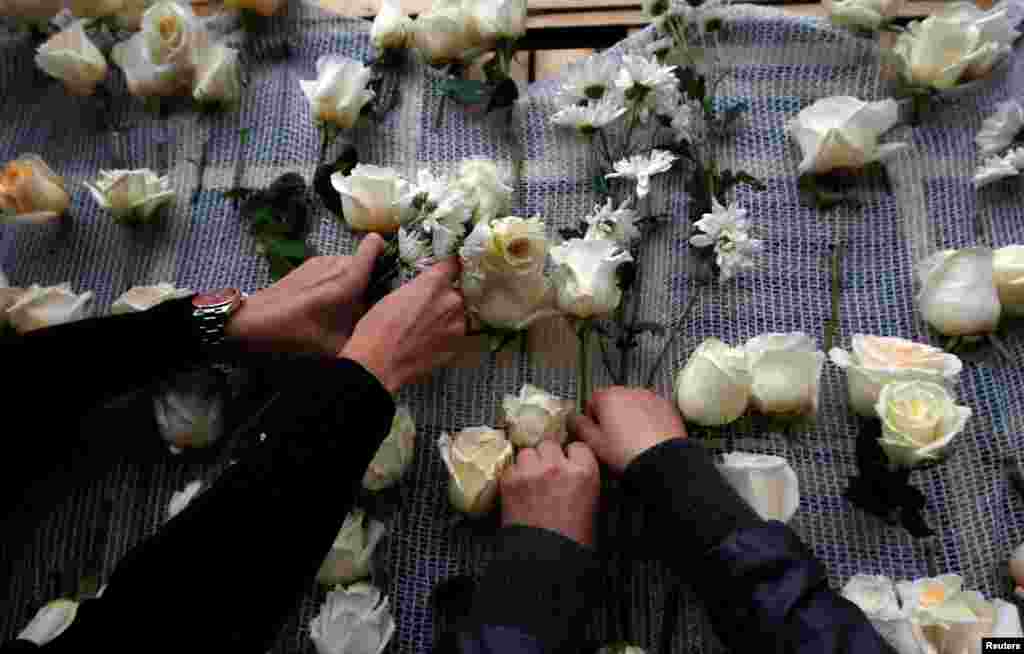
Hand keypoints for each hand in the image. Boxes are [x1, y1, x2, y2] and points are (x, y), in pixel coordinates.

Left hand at [225, 234, 385, 355]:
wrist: (248, 329)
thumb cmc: (295, 339)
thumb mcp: (339, 347)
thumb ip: (366, 333)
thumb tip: (384, 325)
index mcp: (348, 279)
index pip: (374, 245)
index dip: (387, 254)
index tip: (393, 273)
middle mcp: (335, 264)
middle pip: (364, 263)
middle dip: (370, 282)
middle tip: (369, 310)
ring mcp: (317, 264)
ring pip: (347, 269)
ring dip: (351, 286)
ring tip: (344, 314)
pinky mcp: (303, 269)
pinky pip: (330, 272)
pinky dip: (333, 287)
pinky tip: (323, 311)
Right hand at [340, 258, 466, 392]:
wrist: (377, 363)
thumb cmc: (377, 327)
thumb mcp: (394, 295)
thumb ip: (418, 288)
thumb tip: (425, 288)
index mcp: (435, 283)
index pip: (452, 265)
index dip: (448, 268)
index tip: (447, 269)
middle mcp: (452, 300)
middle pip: (455, 292)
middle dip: (444, 297)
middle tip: (427, 307)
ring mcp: (457, 325)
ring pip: (457, 314)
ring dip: (447, 317)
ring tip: (426, 328)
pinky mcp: (456, 347)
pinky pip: (455, 335)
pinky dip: (446, 336)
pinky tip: (428, 342)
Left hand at [499, 440, 600, 546]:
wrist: (546, 560)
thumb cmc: (573, 538)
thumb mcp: (591, 503)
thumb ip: (582, 477)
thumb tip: (572, 466)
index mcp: (584, 472)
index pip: (576, 446)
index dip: (570, 457)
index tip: (567, 466)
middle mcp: (557, 466)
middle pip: (549, 445)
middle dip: (547, 457)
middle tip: (546, 475)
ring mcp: (532, 472)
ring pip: (526, 453)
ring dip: (528, 464)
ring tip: (530, 483)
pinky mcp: (510, 481)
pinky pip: (510, 468)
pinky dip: (513, 478)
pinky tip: (518, 493)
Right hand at [569, 386, 686, 473]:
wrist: (662, 460)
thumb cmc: (624, 453)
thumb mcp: (595, 444)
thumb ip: (580, 427)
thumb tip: (572, 417)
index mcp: (609, 396)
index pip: (592, 400)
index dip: (592, 418)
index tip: (597, 434)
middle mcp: (630, 390)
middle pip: (614, 400)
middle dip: (612, 415)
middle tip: (614, 438)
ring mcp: (651, 396)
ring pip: (633, 404)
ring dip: (630, 415)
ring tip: (633, 439)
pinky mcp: (667, 406)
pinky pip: (651, 409)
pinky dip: (648, 418)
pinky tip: (649, 437)